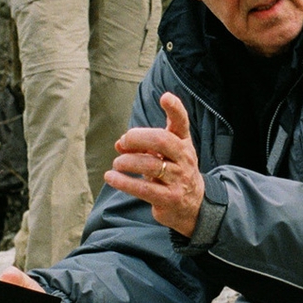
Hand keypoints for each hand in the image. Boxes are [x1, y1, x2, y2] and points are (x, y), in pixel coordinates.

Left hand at [108, 92, 204, 237]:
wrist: (192, 205)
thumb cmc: (173, 172)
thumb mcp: (163, 155)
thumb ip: (142, 145)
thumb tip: (119, 143)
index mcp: (183, 143)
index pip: (181, 123)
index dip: (175, 109)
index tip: (165, 97)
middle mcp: (184, 158)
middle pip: (162, 140)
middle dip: (137, 138)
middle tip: (124, 141)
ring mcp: (179, 179)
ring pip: (150, 165)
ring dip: (127, 162)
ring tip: (117, 164)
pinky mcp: (169, 198)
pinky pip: (143, 188)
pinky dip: (123, 182)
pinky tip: (111, 177)